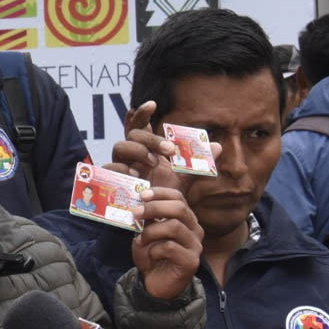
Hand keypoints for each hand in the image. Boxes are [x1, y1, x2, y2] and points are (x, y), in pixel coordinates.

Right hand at [107, 101, 221, 191]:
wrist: (150, 223)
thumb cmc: (160, 198)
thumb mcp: (182, 181)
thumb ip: (196, 165)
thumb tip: (218, 146)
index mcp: (144, 151)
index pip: (139, 126)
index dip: (142, 113)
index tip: (153, 104)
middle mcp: (129, 156)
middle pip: (133, 134)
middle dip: (152, 139)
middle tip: (170, 150)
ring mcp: (118, 166)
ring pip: (120, 146)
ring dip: (138, 151)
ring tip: (154, 163)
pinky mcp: (110, 181)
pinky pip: (110, 167)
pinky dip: (124, 169)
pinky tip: (137, 177)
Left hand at [132, 187, 202, 299]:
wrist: (154, 283)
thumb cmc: (151, 255)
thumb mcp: (145, 233)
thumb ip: (145, 218)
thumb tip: (138, 201)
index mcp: (185, 219)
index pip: (178, 198)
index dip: (160, 193)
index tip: (142, 195)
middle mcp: (194, 229)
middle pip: (179, 209)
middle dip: (154, 208)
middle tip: (136, 213)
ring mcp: (195, 246)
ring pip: (174, 227)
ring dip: (151, 232)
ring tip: (141, 241)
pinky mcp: (191, 261)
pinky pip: (170, 247)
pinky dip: (155, 249)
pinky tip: (151, 256)